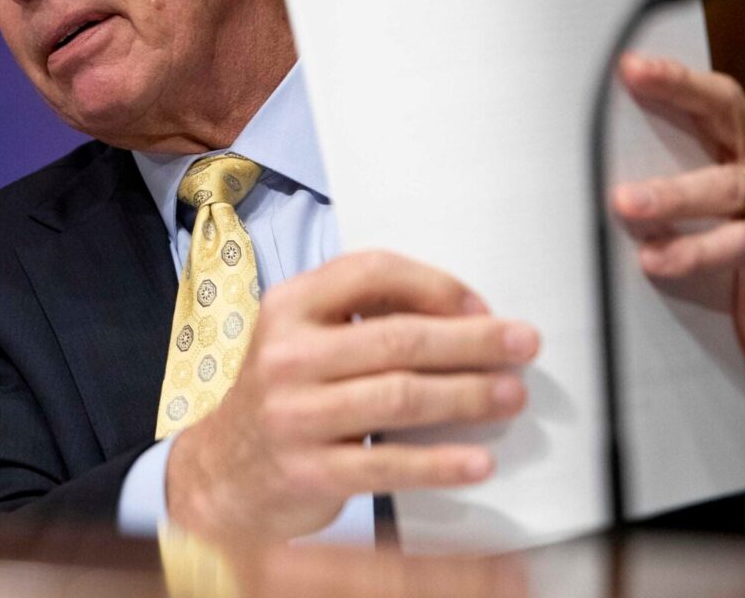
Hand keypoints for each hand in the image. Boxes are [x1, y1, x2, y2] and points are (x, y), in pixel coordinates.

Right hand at [165, 250, 538, 541]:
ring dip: (468, 395)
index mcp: (288, 306)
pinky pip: (388, 465)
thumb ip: (359, 317)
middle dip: (472, 341)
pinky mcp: (307, 472)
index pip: (371, 272)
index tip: (482, 307)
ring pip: (400, 397)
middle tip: (524, 345)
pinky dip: (440, 463)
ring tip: (512, 396)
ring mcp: (294, 415)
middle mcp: (286, 355)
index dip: (435, 285)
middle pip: (398, 338)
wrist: (220, 472)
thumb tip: (460, 315)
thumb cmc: (281, 396)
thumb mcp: (300, 339)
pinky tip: (478, 462)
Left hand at [612, 53, 744, 407]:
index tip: (626, 64)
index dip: (673, 77)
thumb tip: (582, 174)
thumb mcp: (695, 214)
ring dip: (673, 194)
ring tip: (625, 203)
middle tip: (623, 92)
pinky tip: (657, 260)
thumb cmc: (731, 262)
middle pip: (726, 115)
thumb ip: (661, 186)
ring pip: (729, 187)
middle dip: (676, 95)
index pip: (710, 98)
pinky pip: (742, 244)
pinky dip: (697, 251)